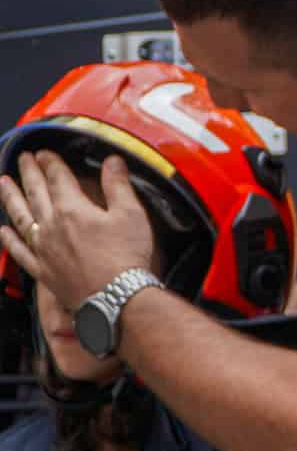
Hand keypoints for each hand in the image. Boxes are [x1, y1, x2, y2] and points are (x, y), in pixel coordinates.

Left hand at [0, 152, 157, 311]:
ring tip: (3, 183)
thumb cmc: (126, 258)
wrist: (116, 297)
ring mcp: (43, 249)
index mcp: (73, 209)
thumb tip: (113, 162)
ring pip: (20, 217)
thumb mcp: (131, 215)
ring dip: (10, 198)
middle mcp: (51, 226)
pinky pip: (18, 251)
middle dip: (29, 173)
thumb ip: (118, 185)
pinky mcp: (42, 270)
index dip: (51, 162)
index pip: (58, 178)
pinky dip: (8, 239)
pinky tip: (2, 230)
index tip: (45, 153)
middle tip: (23, 159)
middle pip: (35, 192)